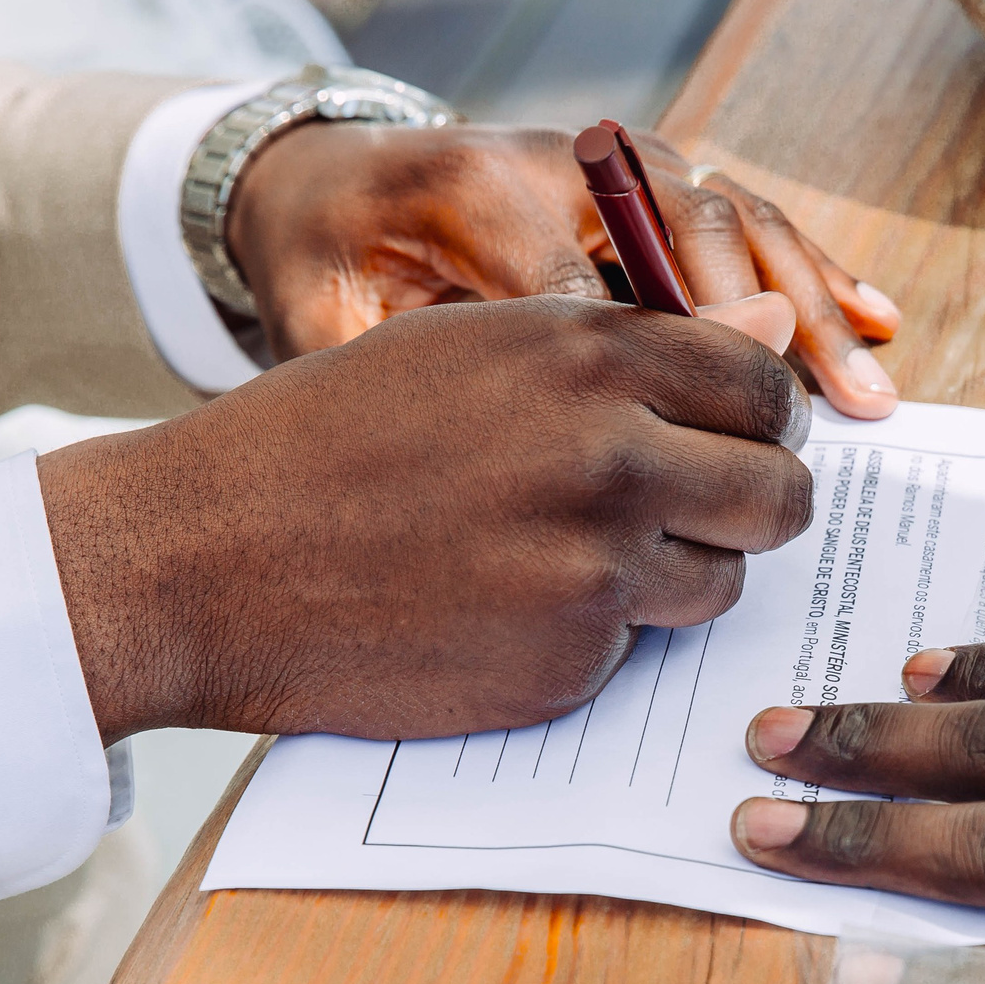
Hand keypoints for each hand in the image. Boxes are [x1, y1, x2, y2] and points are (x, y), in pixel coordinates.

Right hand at [38, 295, 812, 744]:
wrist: (205, 558)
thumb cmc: (328, 439)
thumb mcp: (467, 347)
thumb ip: (624, 341)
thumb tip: (773, 321)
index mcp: (586, 355)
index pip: (762, 380)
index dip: (758, 415)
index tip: (729, 436)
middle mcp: (607, 455)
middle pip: (779, 492)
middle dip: (749, 505)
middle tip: (689, 512)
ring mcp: (592, 568)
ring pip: (725, 580)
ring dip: (677, 575)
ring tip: (573, 558)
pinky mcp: (566, 661)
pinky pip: (641, 648)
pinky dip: (596, 635)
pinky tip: (509, 608)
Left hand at [227, 122, 903, 418]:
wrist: (338, 183)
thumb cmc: (332, 265)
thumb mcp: (326, 318)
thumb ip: (395, 369)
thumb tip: (506, 435)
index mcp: (478, 184)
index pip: (577, 286)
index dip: (634, 374)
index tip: (680, 465)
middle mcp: (569, 159)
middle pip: (691, 233)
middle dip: (755, 333)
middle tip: (801, 424)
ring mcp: (626, 164)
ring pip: (742, 223)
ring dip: (810, 311)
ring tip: (862, 396)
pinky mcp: (660, 181)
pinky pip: (754, 221)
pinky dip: (815, 274)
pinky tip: (875, 323)